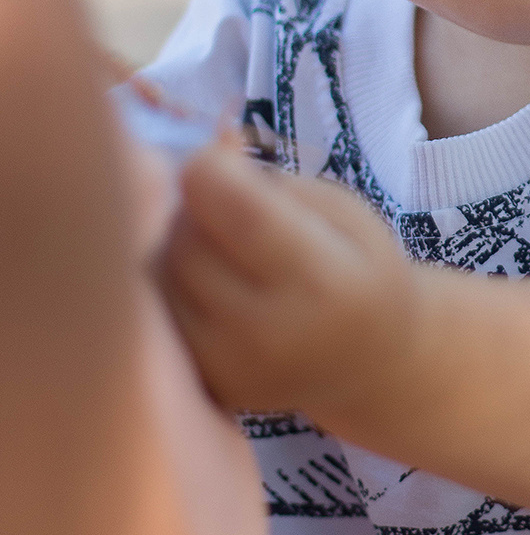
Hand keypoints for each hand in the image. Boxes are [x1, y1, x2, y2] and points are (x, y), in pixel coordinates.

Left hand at [161, 142, 412, 420]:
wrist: (367, 362)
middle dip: (197, 206)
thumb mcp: (342, 211)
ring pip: (163, 273)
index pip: (240, 212)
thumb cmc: (358, 271)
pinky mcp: (203, 384)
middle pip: (189, 241)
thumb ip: (273, 181)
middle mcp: (272, 335)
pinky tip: (208, 281)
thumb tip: (208, 150)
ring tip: (221, 242)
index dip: (209, 169)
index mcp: (325, 283)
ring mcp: (231, 368)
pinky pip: (158, 309)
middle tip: (228, 203)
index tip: (216, 157)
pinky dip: (172, 280)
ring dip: (179, 241)